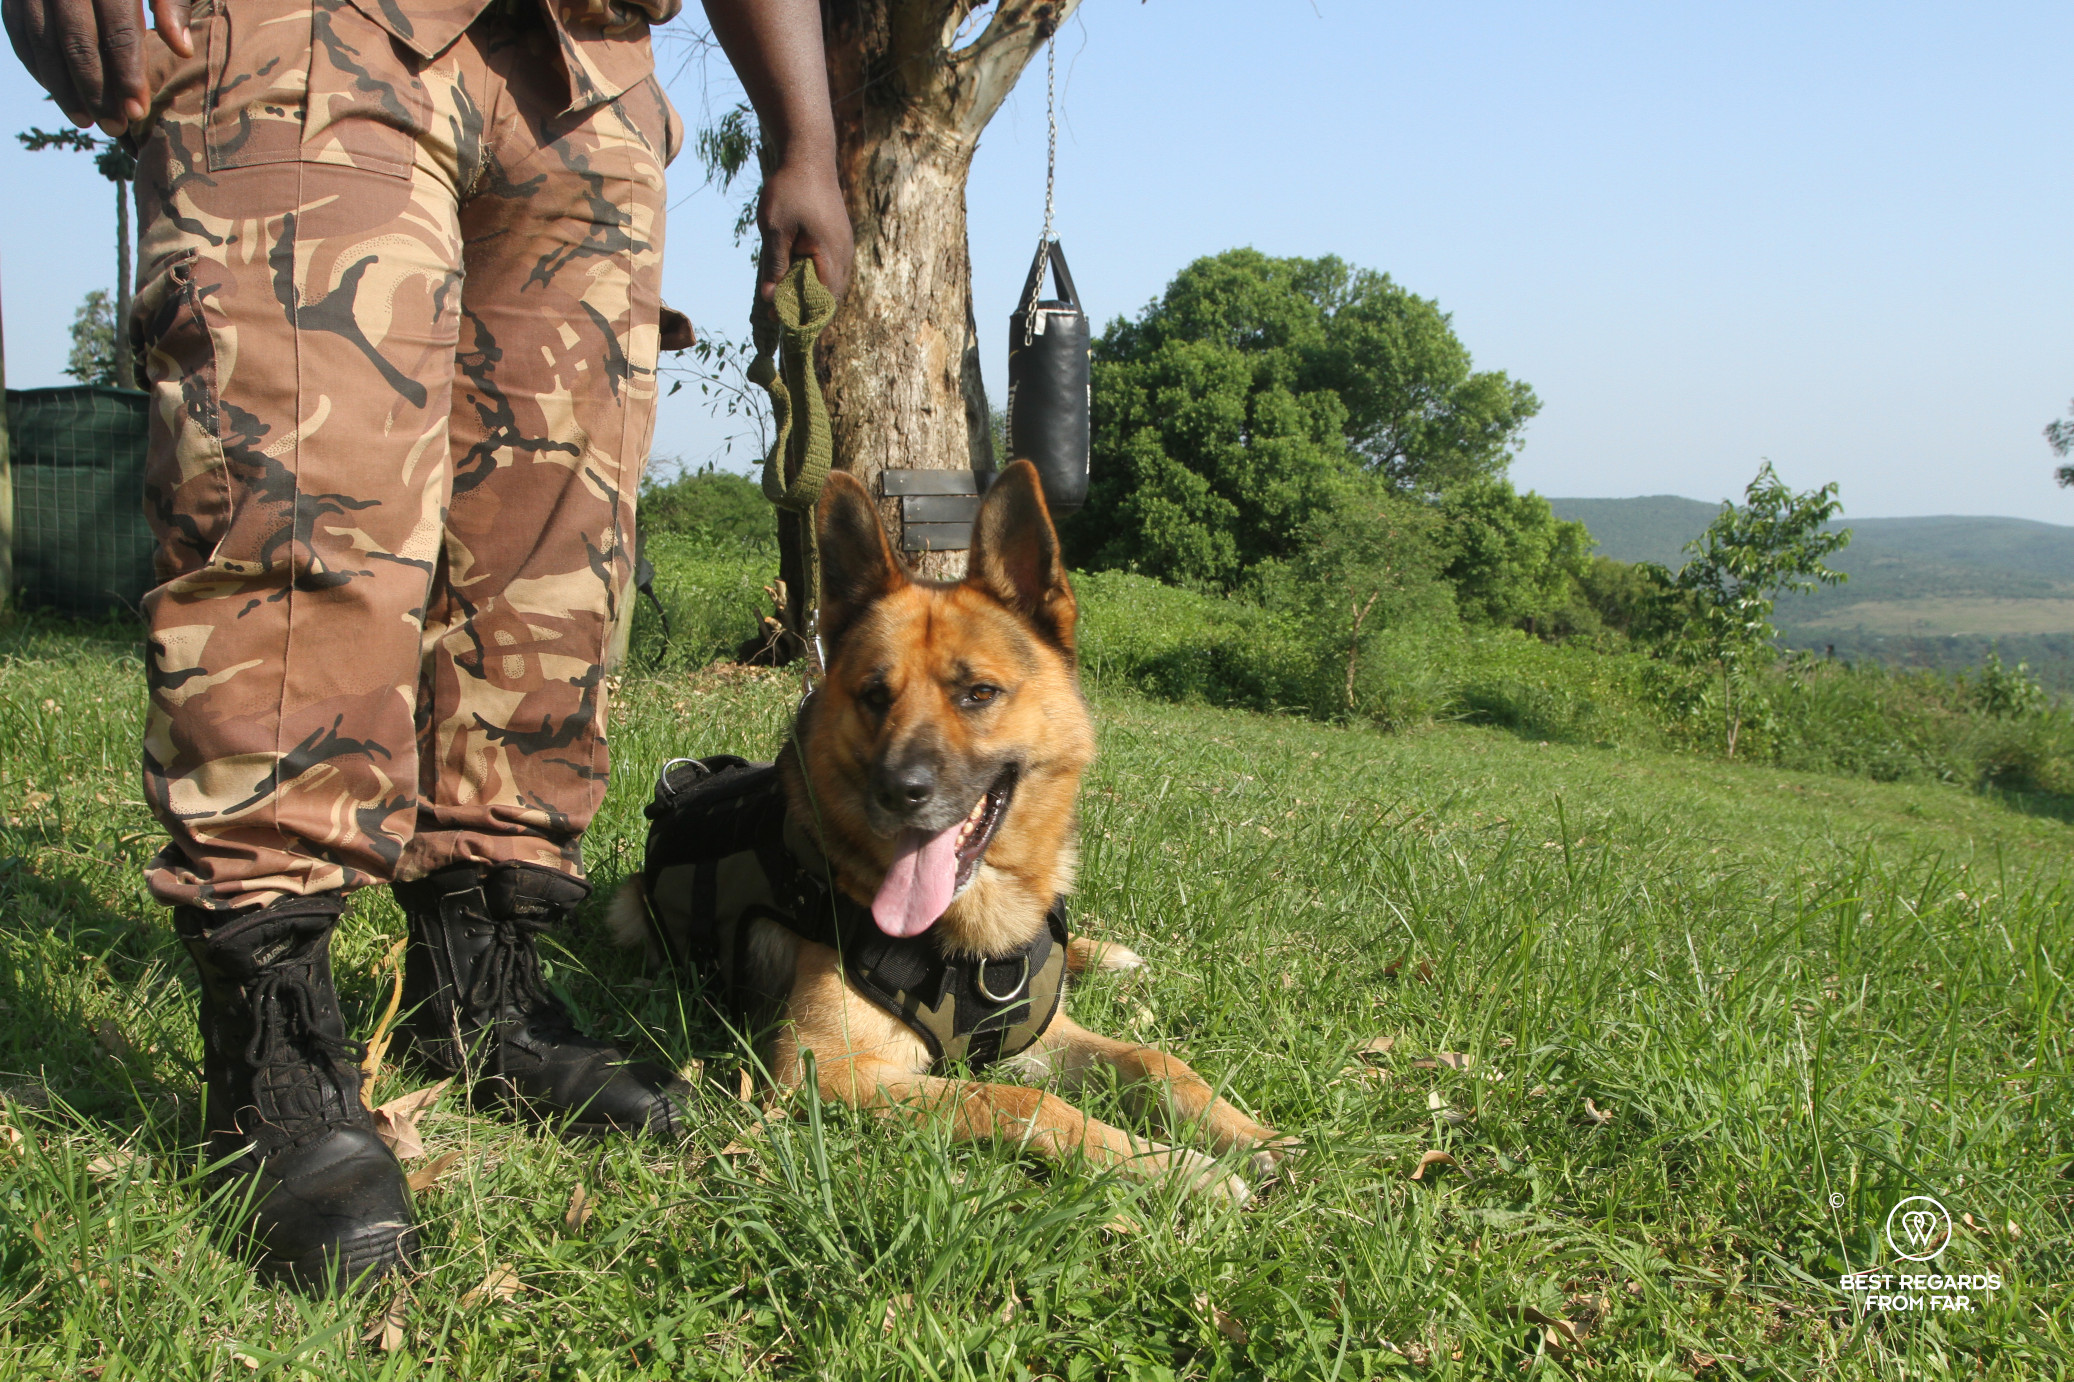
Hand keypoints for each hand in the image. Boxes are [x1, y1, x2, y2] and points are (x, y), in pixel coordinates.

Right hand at [3, 0, 191, 134]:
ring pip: (41, 39)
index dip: (127, 72)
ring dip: (61, 86)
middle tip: (114, 127)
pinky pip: (18, 30)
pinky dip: (36, 64)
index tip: (138, 111)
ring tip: (86, 121)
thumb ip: (171, 1)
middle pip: (76, 40)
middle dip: (95, 89)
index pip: (117, 27)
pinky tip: (57, 92)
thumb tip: (181, 49)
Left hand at [757, 154, 852, 302]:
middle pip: (830, 297)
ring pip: (833, 284)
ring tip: (786, 296)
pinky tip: (797, 276)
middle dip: (806, 308)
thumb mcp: (775, 229)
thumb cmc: (790, 190)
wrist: (809, 156)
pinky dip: (817, 279)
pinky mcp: (840, 239)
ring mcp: (845, 247)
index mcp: (830, 255)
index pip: (821, 301)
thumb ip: (774, 265)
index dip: (800, 314)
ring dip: (812, 294)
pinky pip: (833, 269)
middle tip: (777, 312)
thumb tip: (769, 298)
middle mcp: (844, 255)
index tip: (776, 318)